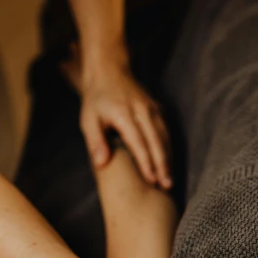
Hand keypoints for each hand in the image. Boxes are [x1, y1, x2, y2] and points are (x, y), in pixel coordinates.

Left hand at [69, 47, 171, 188]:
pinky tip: (169, 164)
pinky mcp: (159, 110)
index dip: (145, 162)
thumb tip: (101, 164)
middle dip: (162, 165)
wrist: (110, 72)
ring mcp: (153, 109)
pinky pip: (166, 132)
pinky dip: (169, 149)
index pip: (138, 141)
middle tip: (166, 185)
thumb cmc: (96, 101)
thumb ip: (95, 141)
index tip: (150, 179)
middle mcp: (142, 110)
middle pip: (156, 141)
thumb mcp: (88, 119)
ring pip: (165, 137)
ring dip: (168, 159)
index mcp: (123, 113)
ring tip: (169, 180)